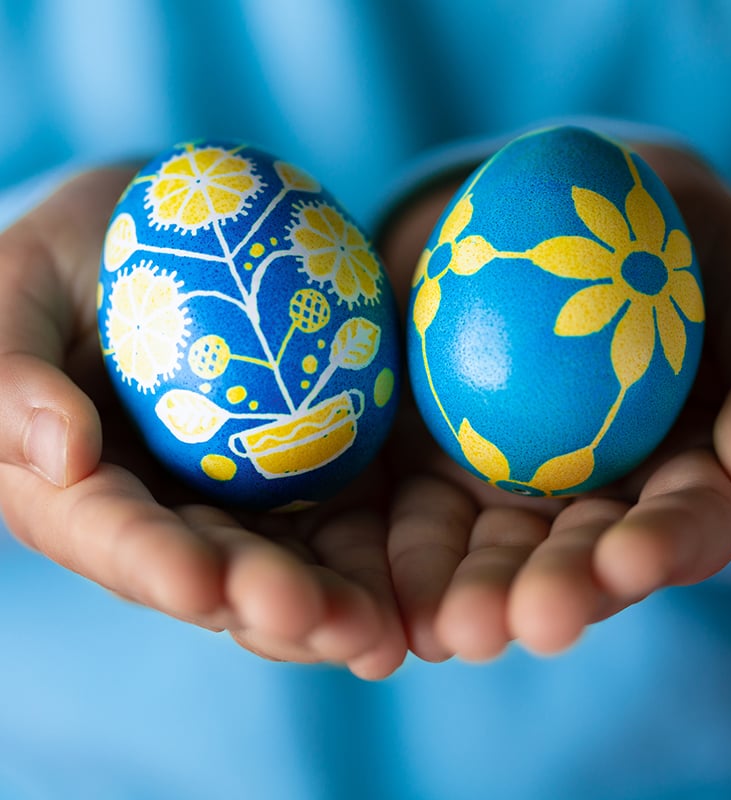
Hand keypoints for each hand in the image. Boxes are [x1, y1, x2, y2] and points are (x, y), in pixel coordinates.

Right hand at [0, 169, 405, 679]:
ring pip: (284, 566)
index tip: (201, 583)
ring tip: (381, 637)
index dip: (152, 563)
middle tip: (323, 626)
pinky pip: (341, 520)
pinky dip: (375, 558)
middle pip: (211, 573)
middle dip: (263, 605)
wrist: (167, 226)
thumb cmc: (72, 255)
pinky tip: (414, 590)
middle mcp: (162, 511)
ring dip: (332, 607)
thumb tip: (59, 456)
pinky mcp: (303, 471)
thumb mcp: (17, 287)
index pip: (111, 534)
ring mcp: (237, 497)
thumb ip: (12, 370)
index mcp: (78, 488)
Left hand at [378, 142, 730, 662]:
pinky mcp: (444, 467)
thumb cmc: (682, 244)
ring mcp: (517, 487)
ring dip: (474, 594)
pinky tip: (385, 590)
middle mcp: (598, 498)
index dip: (662, 547)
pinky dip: (406, 554)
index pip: (685, 526)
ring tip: (448, 630)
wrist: (566, 211)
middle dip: (557, 592)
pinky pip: (421, 514)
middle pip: (580, 559)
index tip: (628, 560)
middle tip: (525, 621)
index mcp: (681, 473)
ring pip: (496, 553)